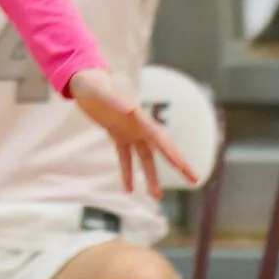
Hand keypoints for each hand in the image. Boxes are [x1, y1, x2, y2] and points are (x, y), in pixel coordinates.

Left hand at [68, 68, 196, 197]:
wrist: (84, 81)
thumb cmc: (93, 83)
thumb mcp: (100, 91)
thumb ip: (113, 99)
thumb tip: (130, 108)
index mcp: (138, 115)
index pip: (159, 137)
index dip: (171, 152)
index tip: (183, 166)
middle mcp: (138, 125)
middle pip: (162, 148)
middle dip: (178, 164)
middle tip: (194, 180)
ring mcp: (130, 130)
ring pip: (145, 157)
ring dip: (151, 176)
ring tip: (156, 197)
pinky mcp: (118, 134)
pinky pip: (125, 157)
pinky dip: (127, 172)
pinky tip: (129, 189)